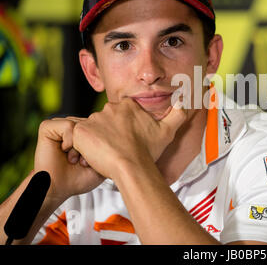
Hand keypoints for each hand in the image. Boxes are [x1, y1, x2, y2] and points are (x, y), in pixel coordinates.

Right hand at [34, 117, 104, 202]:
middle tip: (83, 162)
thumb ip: (111, 145)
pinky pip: (67, 124)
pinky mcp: (47, 127)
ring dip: (79, 145)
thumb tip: (122, 131)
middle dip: (90, 145)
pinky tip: (65, 151)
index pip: (101, 126)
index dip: (100, 143)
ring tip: (74, 159)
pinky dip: (69, 140)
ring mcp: (60, 126)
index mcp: (85, 134)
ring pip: (80, 125)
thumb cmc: (78, 179)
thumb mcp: (103, 161)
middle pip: (91, 124)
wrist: (58, 189)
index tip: (93, 162)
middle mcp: (73, 128)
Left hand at [71, 98, 186, 180]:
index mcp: (127, 105)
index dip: (121, 130)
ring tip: (105, 155)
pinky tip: (94, 156)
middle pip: (104, 121)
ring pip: (92, 130)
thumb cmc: (148, 152)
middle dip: (107, 135)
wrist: (132, 167)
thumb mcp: (168, 131)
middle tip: (115, 150)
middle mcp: (109, 108)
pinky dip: (83, 147)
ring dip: (95, 142)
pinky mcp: (81, 131)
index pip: (119, 115)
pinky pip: (78, 138)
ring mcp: (94, 118)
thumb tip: (185, 102)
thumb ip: (178, 114)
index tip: (126, 142)